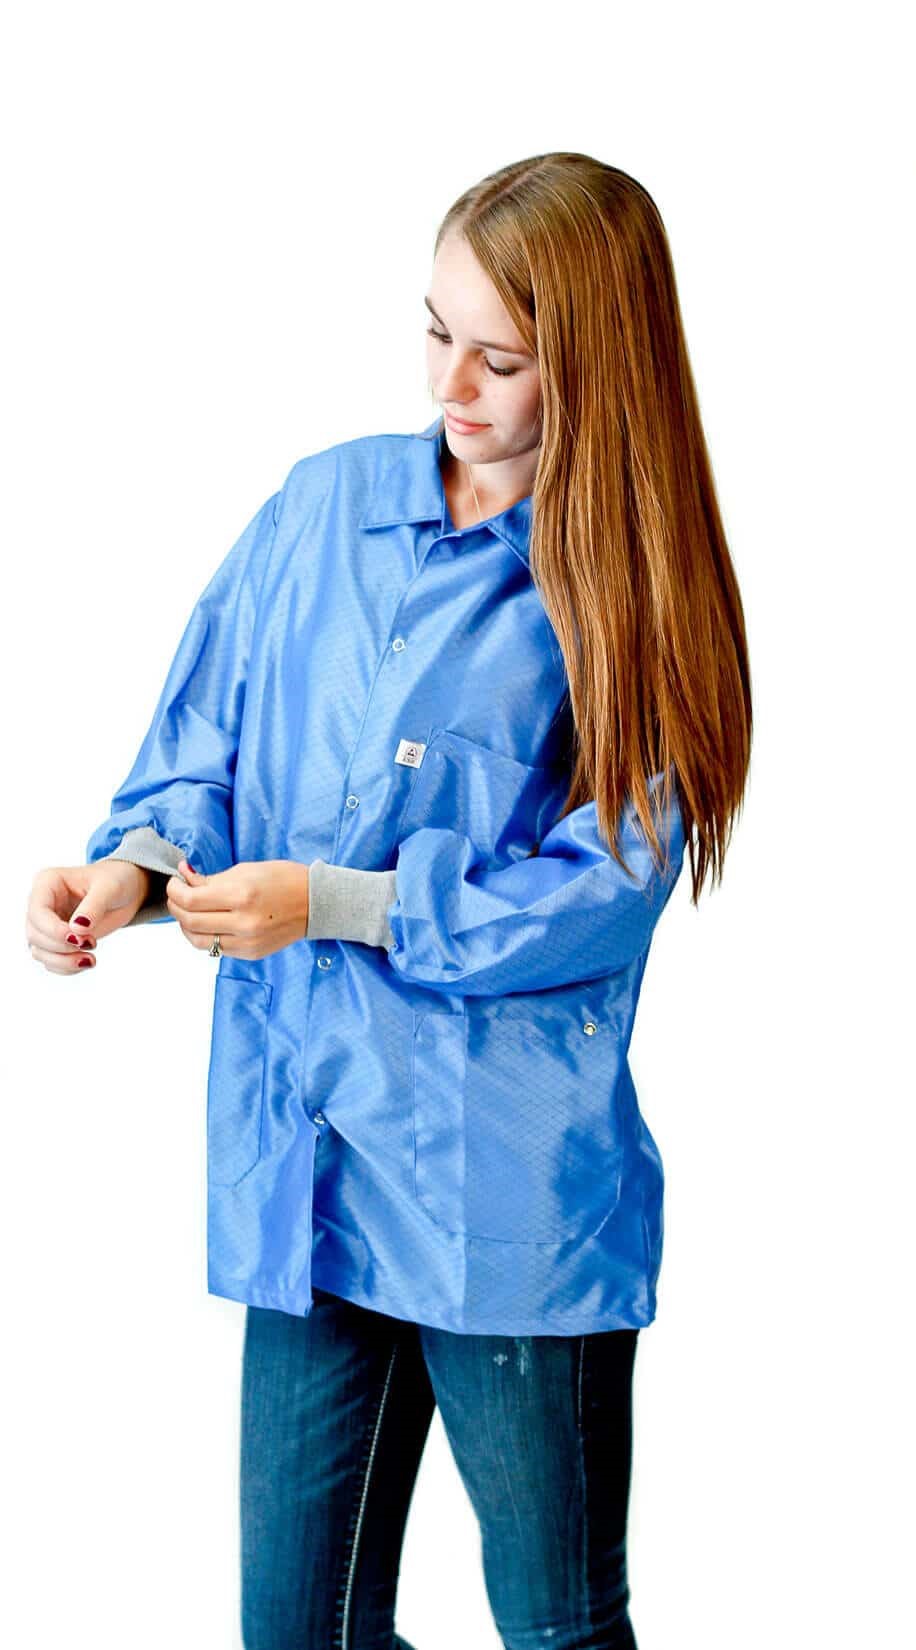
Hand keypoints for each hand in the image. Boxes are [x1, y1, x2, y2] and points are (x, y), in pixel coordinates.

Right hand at [25, 860, 151, 974]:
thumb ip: (94, 907)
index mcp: (48, 883)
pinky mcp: (55, 940)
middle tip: (92, 944)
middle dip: (61, 947)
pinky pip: (51, 961)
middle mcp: (42, 903)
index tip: (77, 939)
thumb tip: (77, 929)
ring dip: (63, 961)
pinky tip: (86, 961)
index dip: (52, 930)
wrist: (126, 891)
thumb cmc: (116, 880)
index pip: (37, 911)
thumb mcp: (110, 888)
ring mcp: (47, 923)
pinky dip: (66, 967)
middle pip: (34, 934)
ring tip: (91, 959)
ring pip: (39, 951)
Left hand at [164, 858, 309, 958]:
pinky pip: (216, 949)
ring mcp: (247, 942)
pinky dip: (205, 936)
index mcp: (242, 896)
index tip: (175, 882)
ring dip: (186, 925)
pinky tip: (207, 923)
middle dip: (176, 907)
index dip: (175, 890)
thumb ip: (212, 879)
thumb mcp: (246, 870)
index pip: (191, 900)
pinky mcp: (250, 953)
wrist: (314, 902)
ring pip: (198, 941)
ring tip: (188, 912)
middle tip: (177, 895)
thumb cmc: (282, 879)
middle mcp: (243, 923)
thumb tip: (184, 877)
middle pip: (190, 922)